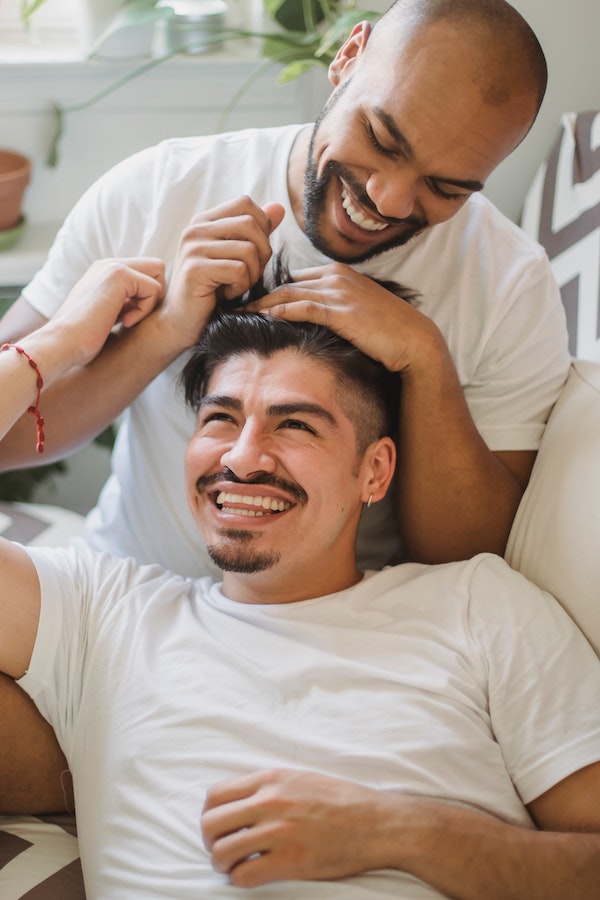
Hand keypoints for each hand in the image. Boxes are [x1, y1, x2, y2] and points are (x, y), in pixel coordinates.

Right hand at [46, 257, 165, 366]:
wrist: (61, 344)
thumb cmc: (82, 340)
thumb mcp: (107, 316)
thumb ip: (124, 304)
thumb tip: (146, 304)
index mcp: (104, 272)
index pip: (146, 272)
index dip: (148, 296)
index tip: (129, 318)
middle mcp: (108, 264)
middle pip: (156, 267)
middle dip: (156, 295)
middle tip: (136, 317)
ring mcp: (112, 266)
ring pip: (159, 275)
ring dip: (151, 303)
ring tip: (127, 321)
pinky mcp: (119, 276)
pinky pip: (154, 289)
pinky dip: (145, 310)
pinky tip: (125, 323)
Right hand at [158, 196, 284, 350]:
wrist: (181, 322)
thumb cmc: (212, 290)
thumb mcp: (236, 256)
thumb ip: (256, 232)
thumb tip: (279, 207)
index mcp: (204, 221)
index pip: (245, 204)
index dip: (262, 227)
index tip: (254, 253)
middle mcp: (196, 229)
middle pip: (250, 224)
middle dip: (262, 252)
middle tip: (249, 274)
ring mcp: (193, 248)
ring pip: (248, 250)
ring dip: (252, 274)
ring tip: (236, 286)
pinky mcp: (195, 269)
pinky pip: (239, 270)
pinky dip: (241, 287)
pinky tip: (228, 294)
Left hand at [201, 768, 390, 887]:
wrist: (375, 822)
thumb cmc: (340, 800)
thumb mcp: (298, 778)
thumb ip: (266, 786)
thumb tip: (237, 801)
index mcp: (270, 779)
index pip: (215, 796)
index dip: (210, 815)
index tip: (219, 827)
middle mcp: (270, 802)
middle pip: (210, 824)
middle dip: (211, 841)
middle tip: (224, 850)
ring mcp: (279, 832)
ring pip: (222, 852)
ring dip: (224, 864)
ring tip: (236, 866)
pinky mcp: (290, 861)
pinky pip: (244, 876)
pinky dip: (241, 879)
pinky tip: (253, 875)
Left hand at [247, 262, 442, 372]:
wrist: (412, 339)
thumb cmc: (385, 331)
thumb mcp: (355, 312)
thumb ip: (330, 309)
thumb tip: (306, 322)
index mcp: (338, 273)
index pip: (295, 279)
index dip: (270, 291)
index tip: (249, 302)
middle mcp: (335, 277)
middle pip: (287, 284)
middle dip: (259, 295)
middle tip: (234, 304)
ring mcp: (338, 292)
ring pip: (290, 294)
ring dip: (262, 304)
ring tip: (240, 313)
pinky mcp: (341, 310)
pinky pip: (302, 308)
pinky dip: (281, 311)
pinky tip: (263, 318)